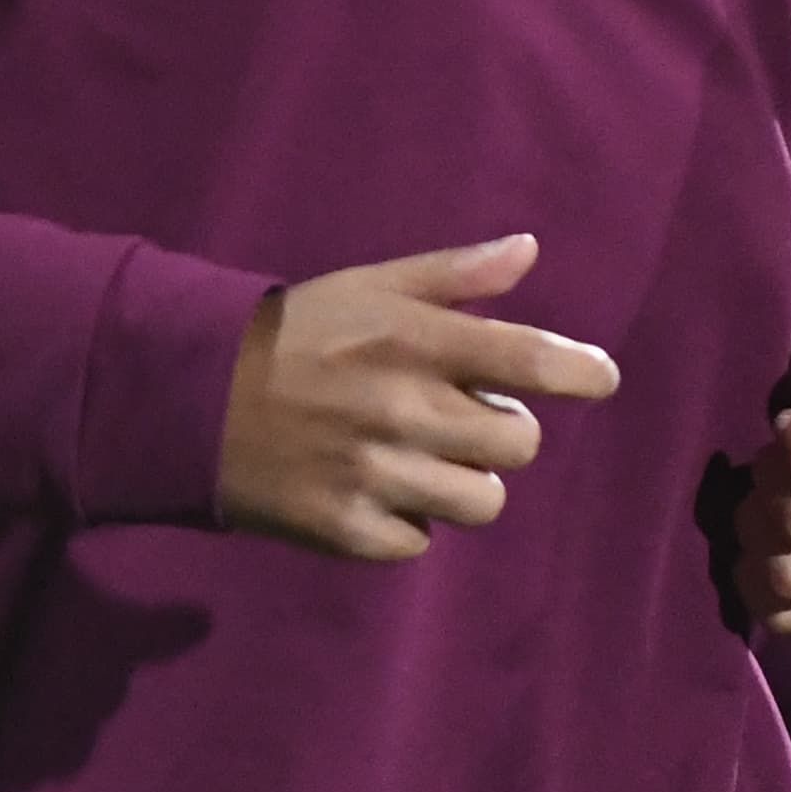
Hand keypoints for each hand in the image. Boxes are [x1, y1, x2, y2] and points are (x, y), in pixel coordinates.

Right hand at [215, 236, 617, 561]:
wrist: (190, 396)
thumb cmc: (296, 333)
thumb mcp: (369, 285)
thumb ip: (454, 274)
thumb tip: (530, 249)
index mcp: (414, 341)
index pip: (529, 363)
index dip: (581, 373)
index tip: (599, 378)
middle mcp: (403, 409)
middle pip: (519, 445)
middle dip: (499, 432)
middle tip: (459, 419)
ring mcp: (376, 475)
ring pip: (482, 502)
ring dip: (463, 484)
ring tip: (422, 461)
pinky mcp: (347, 530)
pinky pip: (420, 542)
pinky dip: (407, 523)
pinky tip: (375, 491)